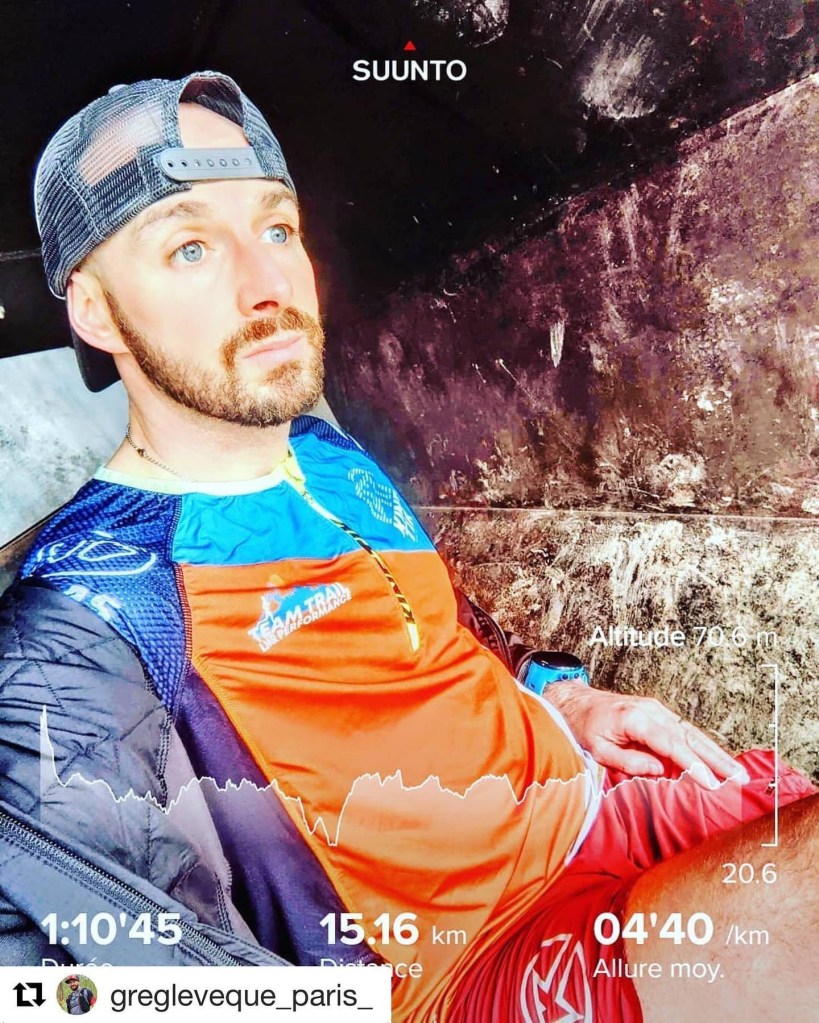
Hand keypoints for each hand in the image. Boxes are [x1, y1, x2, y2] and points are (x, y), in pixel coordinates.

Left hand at [541, 682, 749, 788]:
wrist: (576, 703)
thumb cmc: (585, 729)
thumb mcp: (598, 750)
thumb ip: (628, 761)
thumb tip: (658, 770)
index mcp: (635, 719)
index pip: (671, 745)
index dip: (693, 765)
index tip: (711, 783)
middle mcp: (651, 711)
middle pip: (690, 736)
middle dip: (717, 758)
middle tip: (740, 778)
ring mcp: (657, 709)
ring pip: (692, 732)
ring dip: (716, 752)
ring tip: (738, 771)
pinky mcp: (659, 713)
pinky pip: (684, 731)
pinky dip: (703, 745)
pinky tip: (718, 760)